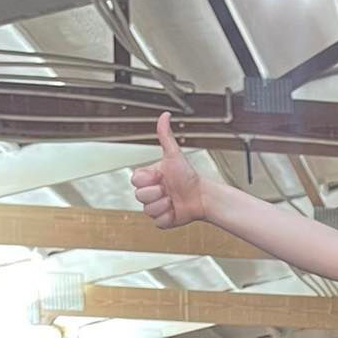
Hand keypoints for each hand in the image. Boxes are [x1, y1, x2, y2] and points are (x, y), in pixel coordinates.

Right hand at [130, 113, 206, 227]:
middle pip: (139, 196)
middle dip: (157, 192)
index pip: (135, 181)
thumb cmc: (189, 176)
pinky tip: (175, 210)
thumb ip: (165, 136)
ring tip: (174, 199)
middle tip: (169, 189)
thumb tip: (165, 116)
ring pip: (147, 210)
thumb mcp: (174, 155)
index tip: (161, 176)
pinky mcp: (162, 220)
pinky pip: (157, 221)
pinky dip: (168, 216)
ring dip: (164, 204)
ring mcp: (155, 206)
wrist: (202, 196)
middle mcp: (150, 192)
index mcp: (148, 178)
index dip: (148, 179)